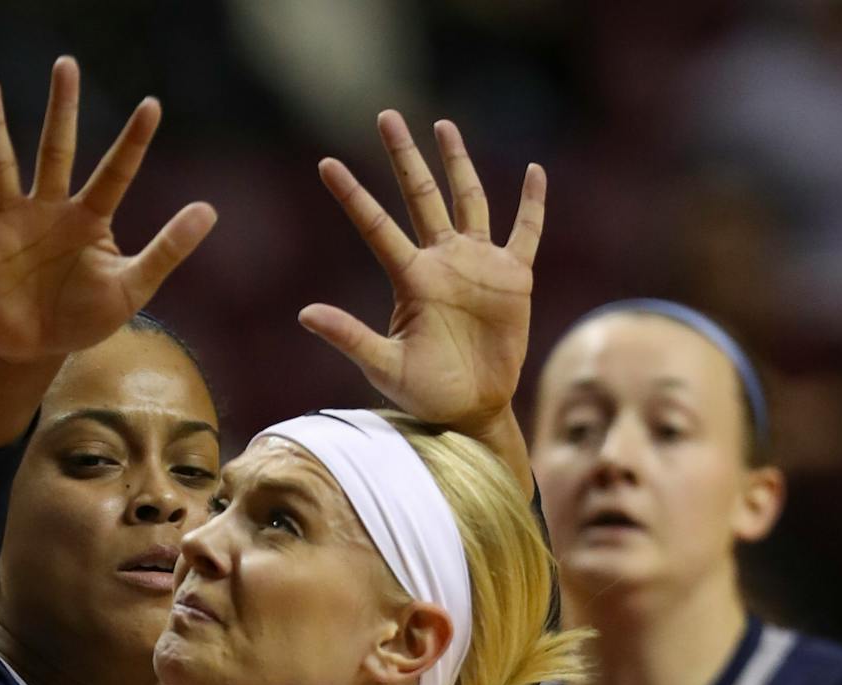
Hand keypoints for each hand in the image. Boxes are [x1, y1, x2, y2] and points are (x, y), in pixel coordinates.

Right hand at [0, 59, 216, 369]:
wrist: (35, 351)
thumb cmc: (84, 316)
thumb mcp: (131, 288)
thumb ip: (167, 250)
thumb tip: (209, 210)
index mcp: (89, 219)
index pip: (116, 173)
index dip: (133, 142)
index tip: (152, 106)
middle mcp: (49, 209)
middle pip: (57, 150)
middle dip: (62, 109)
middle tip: (66, 63)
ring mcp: (10, 222)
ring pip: (1, 164)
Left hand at [303, 114, 544, 449]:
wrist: (471, 410)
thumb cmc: (424, 392)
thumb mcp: (384, 367)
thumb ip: (349, 337)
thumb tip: (304, 314)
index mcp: (412, 279)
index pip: (377, 226)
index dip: (352, 195)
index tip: (325, 163)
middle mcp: (442, 262)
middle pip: (421, 196)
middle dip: (404, 157)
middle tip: (385, 116)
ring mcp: (478, 265)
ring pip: (468, 200)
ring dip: (457, 164)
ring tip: (444, 126)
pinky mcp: (513, 278)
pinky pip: (526, 232)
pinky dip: (532, 203)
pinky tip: (537, 172)